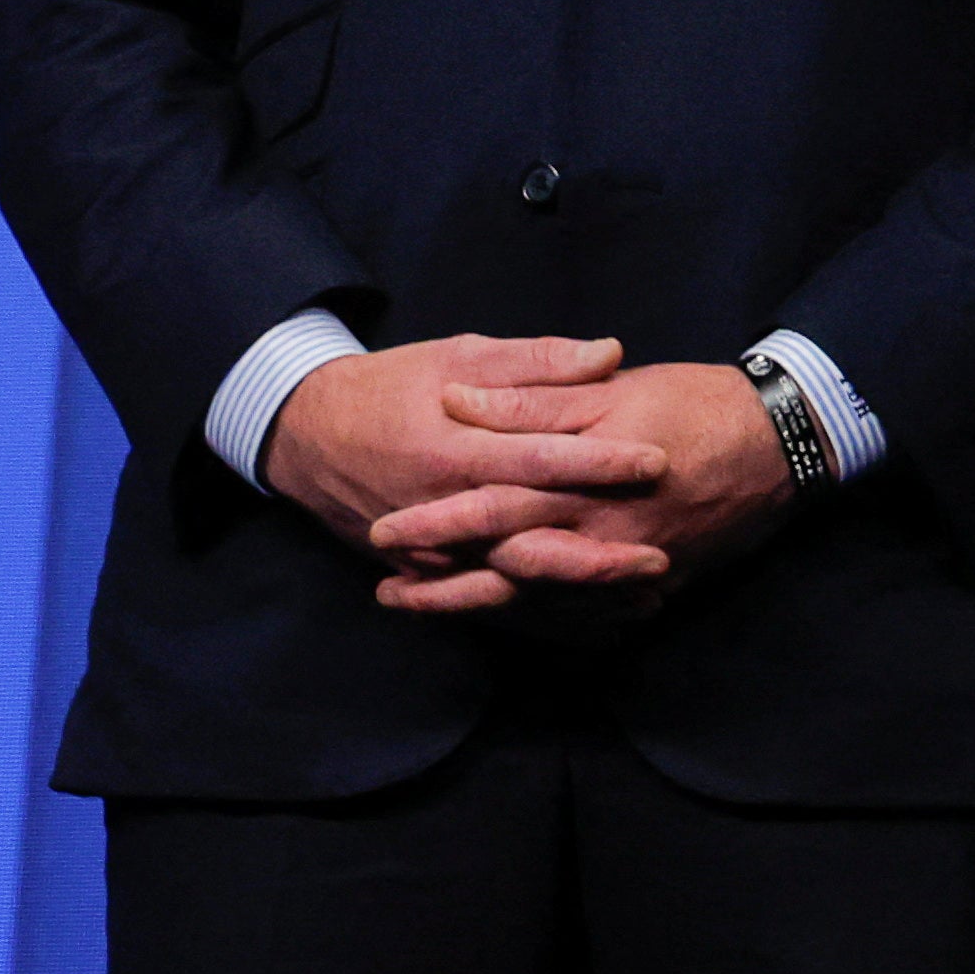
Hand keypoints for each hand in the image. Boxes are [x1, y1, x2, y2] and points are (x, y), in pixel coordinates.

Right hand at [258, 333, 663, 586]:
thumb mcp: (458, 356)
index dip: (599, 461)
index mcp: (454, 446)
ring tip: (645, 600)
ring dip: (575, 595)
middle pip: (530, 535)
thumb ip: (534, 362)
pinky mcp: (424, 570)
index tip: (657, 461)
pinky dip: (539, 610)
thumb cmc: (393, 385)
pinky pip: (485, 599)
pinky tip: (593, 620)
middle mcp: (441, 506)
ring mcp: (429, 548)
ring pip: (511, 581)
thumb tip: (609, 354)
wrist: (309, 434)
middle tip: (665, 553)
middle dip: (597, 549)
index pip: (538, 458)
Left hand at [356, 349, 798, 617]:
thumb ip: (531, 401)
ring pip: (541, 601)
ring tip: (430, 610)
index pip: (491, 507)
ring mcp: (629, 567)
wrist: (784, 440)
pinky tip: (513, 619)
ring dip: (482, 608)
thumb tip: (458, 400)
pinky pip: (589, 614)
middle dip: (444, 587)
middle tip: (387, 595)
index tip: (383, 532)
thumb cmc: (696, 403)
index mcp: (583, 482)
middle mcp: (600, 535)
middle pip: (505, 571)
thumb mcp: (611, 390)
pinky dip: (543, 621)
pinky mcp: (656, 583)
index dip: (434, 523)